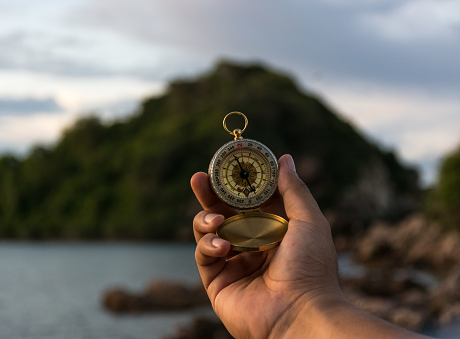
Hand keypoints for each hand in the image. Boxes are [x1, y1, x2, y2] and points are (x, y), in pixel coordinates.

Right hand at [191, 154, 339, 337]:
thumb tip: (284, 159)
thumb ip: (293, 189)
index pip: (249, 201)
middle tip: (199, 178)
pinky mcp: (218, 281)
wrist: (301, 314)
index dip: (236, 183)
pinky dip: (208, 246)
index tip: (227, 164)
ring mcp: (234, 263)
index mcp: (273, 230)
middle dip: (209, 195)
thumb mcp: (308, 220)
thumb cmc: (311, 267)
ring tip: (216, 221)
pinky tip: (221, 247)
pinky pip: (204, 255)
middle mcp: (251, 244)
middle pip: (223, 212)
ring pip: (208, 232)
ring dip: (207, 220)